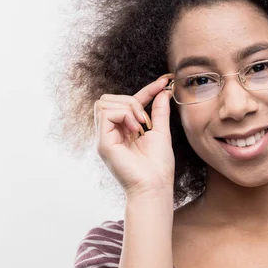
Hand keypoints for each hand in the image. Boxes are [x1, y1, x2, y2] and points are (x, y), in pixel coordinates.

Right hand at [94, 74, 175, 196]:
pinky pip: (106, 113)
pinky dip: (124, 115)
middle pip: (108, 98)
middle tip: (145, 119)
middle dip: (131, 100)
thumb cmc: (158, 165)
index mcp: (123, 130)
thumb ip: (159, 111)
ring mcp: (104, 137)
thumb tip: (163, 92)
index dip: (146, 90)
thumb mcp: (161, 132)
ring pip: (104, 102)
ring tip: (141, 125)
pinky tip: (134, 129)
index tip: (164, 81)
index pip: (128, 102)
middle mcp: (110, 132)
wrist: (155, 185)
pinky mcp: (103, 143)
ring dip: (128, 108)